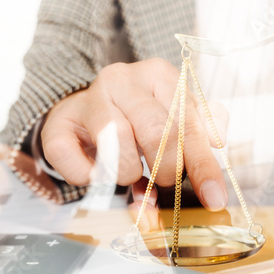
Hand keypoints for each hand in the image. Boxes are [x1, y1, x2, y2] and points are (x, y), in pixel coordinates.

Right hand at [40, 58, 228, 210]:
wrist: (88, 115)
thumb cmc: (141, 121)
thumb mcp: (178, 120)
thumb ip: (202, 135)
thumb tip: (216, 152)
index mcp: (160, 75)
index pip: (189, 124)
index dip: (203, 166)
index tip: (214, 197)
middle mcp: (123, 79)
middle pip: (155, 131)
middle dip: (166, 170)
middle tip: (163, 181)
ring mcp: (88, 98)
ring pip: (115, 142)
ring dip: (128, 172)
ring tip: (132, 171)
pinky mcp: (58, 123)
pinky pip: (72, 159)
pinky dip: (88, 176)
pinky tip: (99, 173)